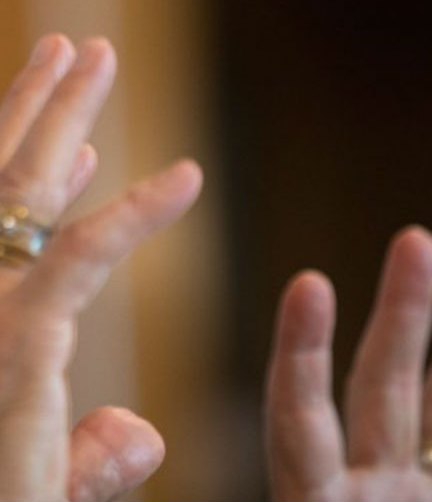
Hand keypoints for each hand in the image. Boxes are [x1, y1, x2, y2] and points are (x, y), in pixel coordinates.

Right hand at [0, 34, 201, 500]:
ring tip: (95, 56)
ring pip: (21, 193)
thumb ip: (87, 442)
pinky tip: (185, 178)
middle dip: (30, 111)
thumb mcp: (25, 465)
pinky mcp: (15, 336)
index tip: (68, 146)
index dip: (24, 179)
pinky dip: (135, 212)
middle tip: (65, 53)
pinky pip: (80, 254)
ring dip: (63, 116)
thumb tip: (140, 428)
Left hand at [266, 225, 431, 500]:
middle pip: (381, 385)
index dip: (303, 352)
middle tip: (415, 240)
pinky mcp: (431, 489)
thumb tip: (307, 486)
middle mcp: (362, 493)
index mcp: (310, 501)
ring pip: (428, 404)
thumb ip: (298, 492)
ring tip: (427, 249)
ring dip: (421, 326)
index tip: (310, 283)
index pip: (299, 419)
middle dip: (402, 313)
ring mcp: (402, 492)